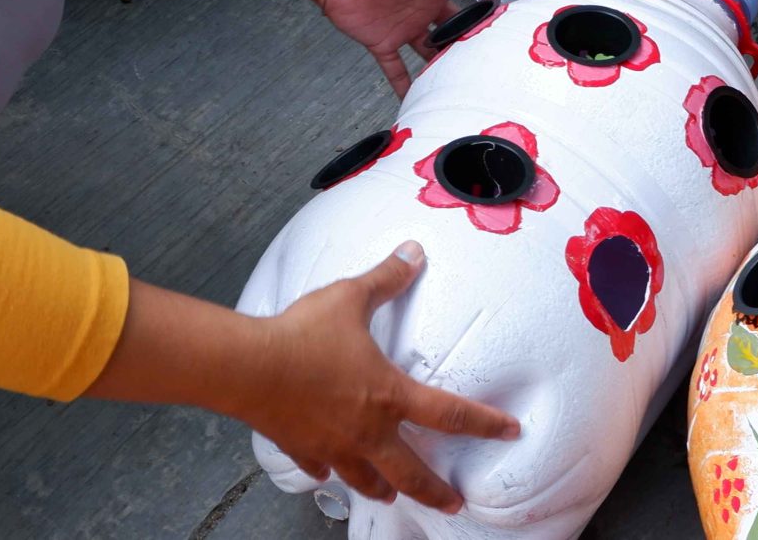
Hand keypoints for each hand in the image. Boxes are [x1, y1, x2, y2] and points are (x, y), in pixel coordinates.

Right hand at [239, 244, 520, 510]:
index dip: (486, 424)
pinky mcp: (301, 448)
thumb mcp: (351, 298)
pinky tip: (328, 471)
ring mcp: (333, 446)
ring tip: (390, 494)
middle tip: (454, 504)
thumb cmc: (302, 335)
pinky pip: (321, 467)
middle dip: (437, 492)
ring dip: (383, 487)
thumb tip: (414, 252)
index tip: (510, 432)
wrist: (248, 367)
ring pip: (366, 479)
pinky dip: (328, 471)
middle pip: (412, 473)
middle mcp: (366, 431)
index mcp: (388, 395)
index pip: (451, 414)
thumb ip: (387, 278)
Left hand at [321, 0, 541, 92]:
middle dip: (481, 35)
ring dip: (448, 64)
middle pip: (462, 22)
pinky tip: (419, 101)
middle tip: (506, 54)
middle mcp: (429, 3)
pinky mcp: (383, 41)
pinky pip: (397, 68)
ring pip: (434, 49)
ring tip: (471, 84)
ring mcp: (407, 24)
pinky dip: (406, 85)